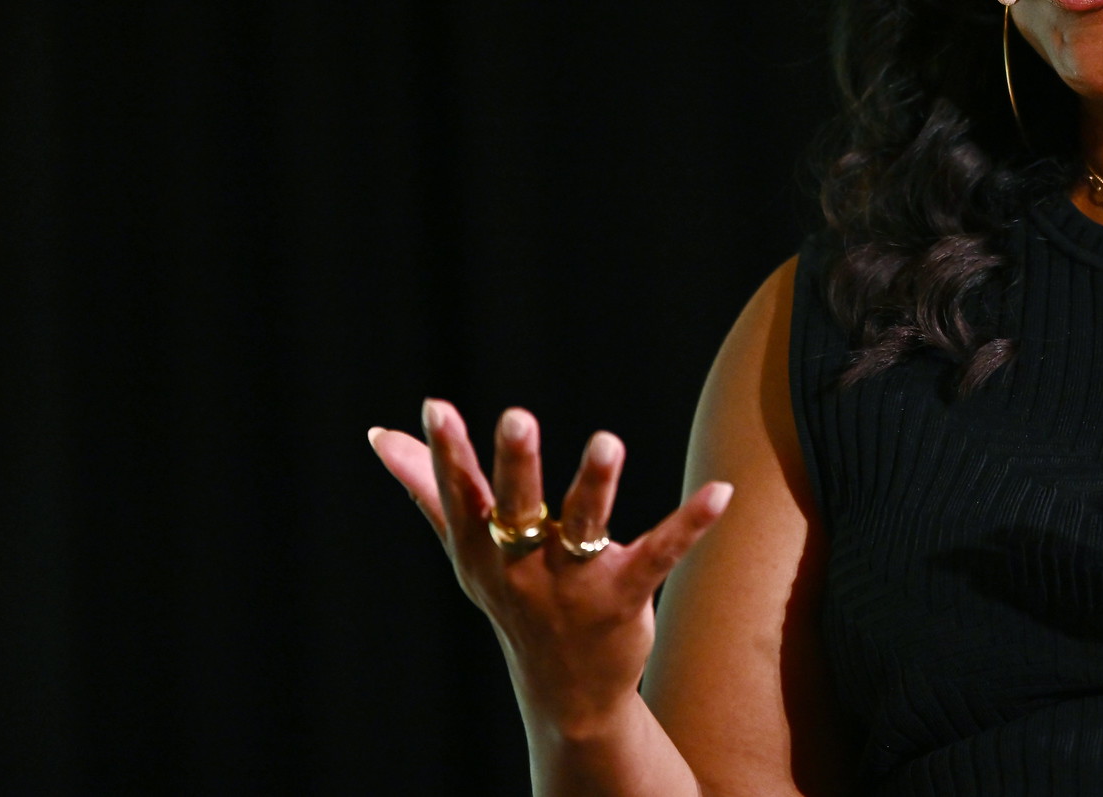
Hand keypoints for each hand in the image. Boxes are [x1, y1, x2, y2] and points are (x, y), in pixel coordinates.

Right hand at [369, 400, 731, 733]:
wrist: (564, 693)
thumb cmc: (512, 599)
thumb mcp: (467, 549)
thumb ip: (428, 488)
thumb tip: (380, 435)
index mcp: (482, 548)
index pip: (463, 495)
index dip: (449, 453)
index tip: (438, 408)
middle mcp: (522, 565)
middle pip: (517, 508)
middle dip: (517, 465)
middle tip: (517, 418)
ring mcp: (573, 585)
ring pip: (584, 528)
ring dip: (595, 484)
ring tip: (606, 441)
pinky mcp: (624, 597)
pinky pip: (659, 555)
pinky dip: (691, 524)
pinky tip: (721, 492)